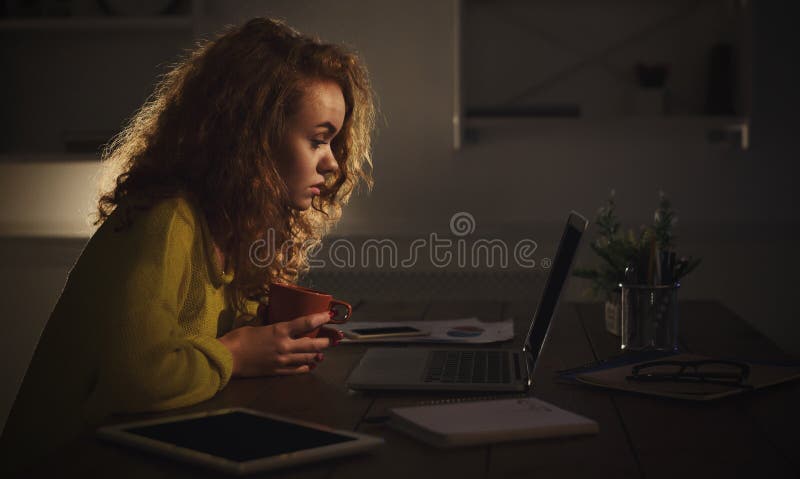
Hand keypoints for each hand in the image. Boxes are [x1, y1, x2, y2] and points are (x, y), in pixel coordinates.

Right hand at [218, 311, 343, 376]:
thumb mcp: (254, 325)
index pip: (306, 323)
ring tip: (323, 351)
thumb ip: (267, 321)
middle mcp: (285, 346)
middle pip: (313, 343)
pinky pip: (298, 370)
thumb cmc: (237, 339)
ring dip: (318, 354)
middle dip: (326, 341)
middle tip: (334, 338)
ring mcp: (283, 360)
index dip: (321, 318)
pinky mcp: (278, 371)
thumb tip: (269, 312)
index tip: (330, 315)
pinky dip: (306, 366)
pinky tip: (311, 365)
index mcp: (279, 331)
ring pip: (308, 358)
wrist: (227, 359)